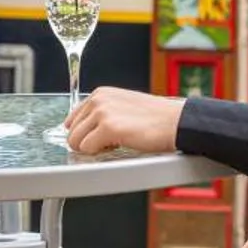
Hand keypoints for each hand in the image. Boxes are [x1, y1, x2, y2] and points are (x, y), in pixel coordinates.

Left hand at [64, 88, 183, 155]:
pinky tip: (117, 146)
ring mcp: (102, 112)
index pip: (73, 119)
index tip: (100, 137)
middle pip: (71, 132)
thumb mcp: (123, 107)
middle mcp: (98, 100)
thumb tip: (82, 131)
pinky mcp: (108, 127)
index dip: (86, 133)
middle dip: (87, 142)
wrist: (176, 122)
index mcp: (100, 94)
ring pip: (75, 141)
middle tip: (110, 142)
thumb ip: (101, 115)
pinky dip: (99, 153)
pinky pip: (87, 149)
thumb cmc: (155, 119)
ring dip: (92, 148)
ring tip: (114, 143)